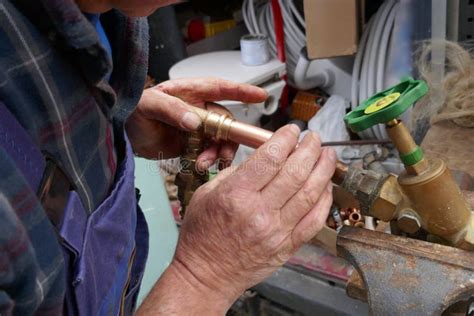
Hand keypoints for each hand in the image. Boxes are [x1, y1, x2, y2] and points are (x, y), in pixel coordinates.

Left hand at [126, 77, 267, 168]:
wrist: (122, 136)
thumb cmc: (132, 111)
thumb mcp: (147, 105)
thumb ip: (170, 110)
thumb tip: (195, 121)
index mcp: (188, 92)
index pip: (219, 88)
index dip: (241, 92)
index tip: (260, 95)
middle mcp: (197, 109)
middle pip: (224, 120)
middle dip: (228, 137)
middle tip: (223, 153)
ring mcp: (196, 128)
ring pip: (219, 139)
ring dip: (217, 152)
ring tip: (205, 163)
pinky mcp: (192, 145)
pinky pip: (208, 151)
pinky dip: (209, 159)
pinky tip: (201, 165)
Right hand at [173, 125, 336, 309]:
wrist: (207, 275)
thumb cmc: (202, 237)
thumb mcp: (206, 195)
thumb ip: (234, 173)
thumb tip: (262, 158)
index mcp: (236, 195)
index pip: (270, 157)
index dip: (286, 138)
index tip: (292, 130)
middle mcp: (259, 212)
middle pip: (296, 171)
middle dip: (310, 148)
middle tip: (313, 138)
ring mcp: (277, 231)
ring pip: (311, 193)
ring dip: (323, 169)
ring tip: (327, 155)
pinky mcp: (287, 246)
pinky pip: (315, 220)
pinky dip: (325, 200)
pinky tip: (326, 186)